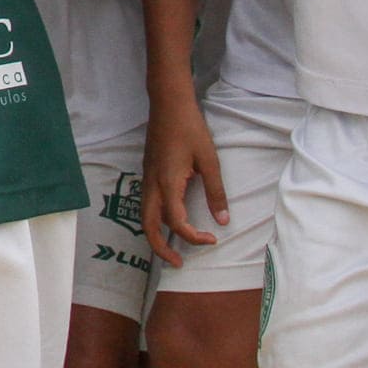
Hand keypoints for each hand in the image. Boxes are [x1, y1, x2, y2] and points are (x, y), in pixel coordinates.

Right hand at [140, 94, 228, 269]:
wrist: (168, 104)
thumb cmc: (190, 128)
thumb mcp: (209, 160)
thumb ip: (215, 192)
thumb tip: (222, 220)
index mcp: (168, 183)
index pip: (176, 223)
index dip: (194, 237)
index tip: (212, 239)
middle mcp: (152, 184)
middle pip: (148, 227)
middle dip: (161, 249)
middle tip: (178, 263)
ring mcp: (147, 178)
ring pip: (145, 216)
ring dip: (157, 235)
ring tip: (174, 247)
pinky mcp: (147, 172)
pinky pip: (147, 204)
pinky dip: (156, 219)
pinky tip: (171, 219)